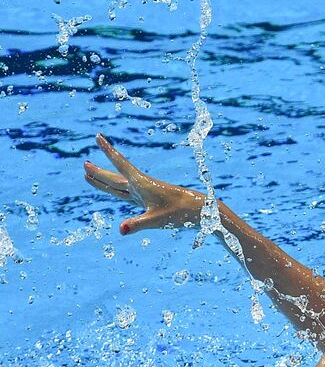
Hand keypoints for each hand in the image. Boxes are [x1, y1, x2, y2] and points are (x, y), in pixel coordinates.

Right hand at [83, 134, 203, 234]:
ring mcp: (143, 193)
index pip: (120, 164)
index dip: (108, 151)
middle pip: (114, 177)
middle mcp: (140, 186)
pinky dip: (114, 189)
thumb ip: (137, 224)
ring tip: (88, 173)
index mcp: (141, 184)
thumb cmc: (179, 213)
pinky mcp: (147, 200)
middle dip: (99, 171)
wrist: (197, 211)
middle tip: (84, 163)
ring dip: (103, 180)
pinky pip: (125, 192)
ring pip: (118, 185)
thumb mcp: (157, 220)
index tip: (98, 136)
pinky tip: (114, 188)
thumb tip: (120, 230)